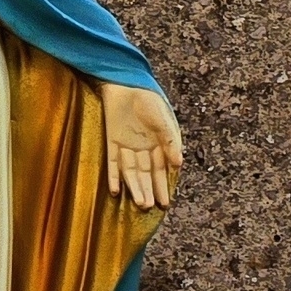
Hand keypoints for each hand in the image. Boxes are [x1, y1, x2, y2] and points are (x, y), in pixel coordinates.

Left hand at [100, 82, 182, 209]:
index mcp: (158, 144)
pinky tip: (115, 191)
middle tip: (151, 207)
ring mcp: (126, 146)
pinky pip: (112, 163)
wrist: (127, 82)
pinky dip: (113, 177)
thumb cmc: (149, 99)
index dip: (163, 186)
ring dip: (134, 187)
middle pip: (145, 174)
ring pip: (130, 172)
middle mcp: (142, 149)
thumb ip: (170, 141)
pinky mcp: (111, 141)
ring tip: (139, 203)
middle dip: (148, 190)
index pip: (161, 170)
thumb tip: (178, 164)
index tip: (166, 203)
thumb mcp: (164, 119)